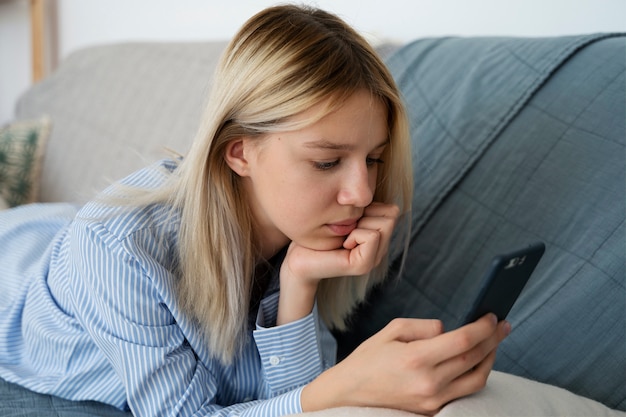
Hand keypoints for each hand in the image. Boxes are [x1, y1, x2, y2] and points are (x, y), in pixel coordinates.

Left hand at [277, 202, 399, 324]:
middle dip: (368, 213)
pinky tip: (343, 243)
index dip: (370, 206)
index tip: (350, 217)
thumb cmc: (316, 232)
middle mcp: (380, 250)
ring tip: (344, 235)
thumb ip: (362, 206)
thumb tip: (371, 187)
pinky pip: (372, 236)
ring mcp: (373, 259)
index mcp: (377, 238)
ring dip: (361, 223)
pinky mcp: (364, 265)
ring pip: (385, 224)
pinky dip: (355, 234)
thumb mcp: (344, 213)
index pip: (392, 210)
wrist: (299, 258)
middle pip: (392, 215)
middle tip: (347, 227)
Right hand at [301, 314, 510, 414]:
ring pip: (476, 379)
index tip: (492, 316)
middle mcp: (428, 382)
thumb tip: (447, 329)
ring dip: (490, 359)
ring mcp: (432, 400)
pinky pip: (464, 392)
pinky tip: (476, 361)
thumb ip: (424, 327)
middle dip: (493, 339)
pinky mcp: (433, 411)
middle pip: (474, 358)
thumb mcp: (391, 331)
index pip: (463, 340)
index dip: (483, 327)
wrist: (349, 395)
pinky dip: (475, 375)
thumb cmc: (368, 360)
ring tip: (493, 343)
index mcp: (416, 358)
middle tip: (503, 325)